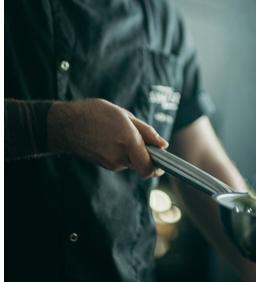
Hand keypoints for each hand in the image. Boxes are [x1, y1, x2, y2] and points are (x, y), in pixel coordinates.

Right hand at [47, 98, 167, 177]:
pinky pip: (121, 161)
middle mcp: (120, 156)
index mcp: (128, 141)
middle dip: (147, 156)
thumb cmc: (96, 114)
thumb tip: (163, 145)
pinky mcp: (104, 165)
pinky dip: (123, 152)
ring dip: (133, 152)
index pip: (149, 167)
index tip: (163, 160)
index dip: (158, 167)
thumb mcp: (125, 115)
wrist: (66, 125)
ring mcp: (110, 163)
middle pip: (142, 165)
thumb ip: (146, 131)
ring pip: (132, 162)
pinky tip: (113, 139)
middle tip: (143, 141)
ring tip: (121, 134)